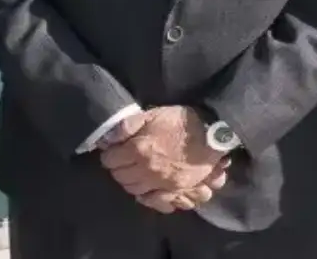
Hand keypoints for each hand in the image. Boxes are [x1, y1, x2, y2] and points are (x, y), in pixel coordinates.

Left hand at [99, 107, 226, 205]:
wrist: (210, 133)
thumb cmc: (181, 121)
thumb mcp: (152, 114)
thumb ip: (128, 125)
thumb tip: (106, 138)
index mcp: (138, 149)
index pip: (110, 160)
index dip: (109, 154)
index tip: (113, 150)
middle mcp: (147, 170)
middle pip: (120, 177)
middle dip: (118, 168)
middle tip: (122, 161)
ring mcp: (161, 183)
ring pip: (134, 190)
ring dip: (130, 182)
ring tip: (134, 173)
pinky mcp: (175, 190)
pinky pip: (154, 202)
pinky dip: (147, 197)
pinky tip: (147, 189)